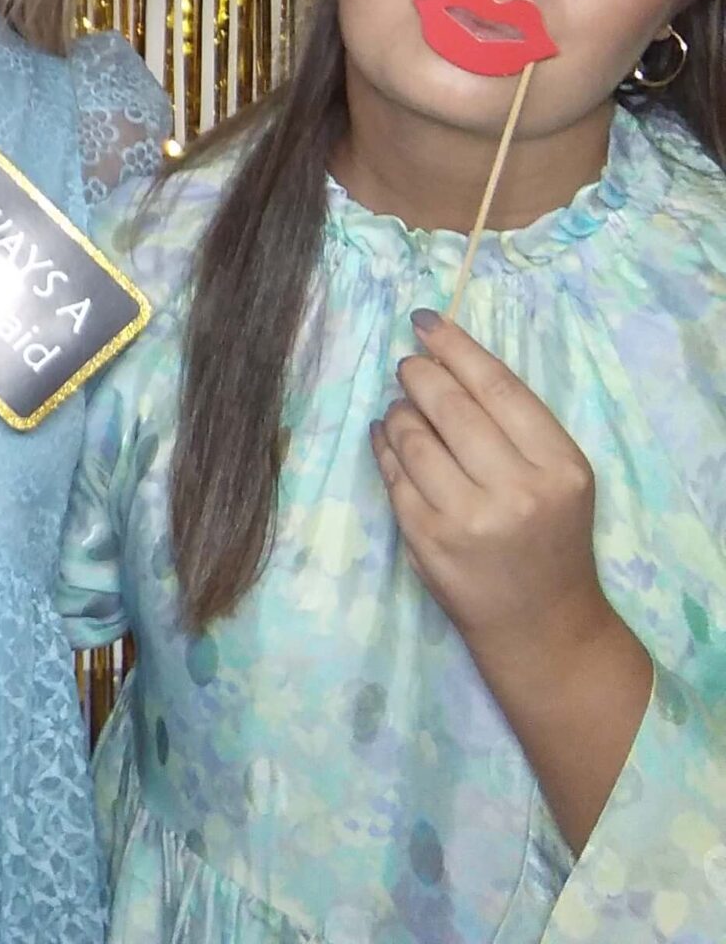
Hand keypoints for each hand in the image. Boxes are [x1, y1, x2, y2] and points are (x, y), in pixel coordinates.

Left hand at [371, 309, 615, 662]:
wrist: (543, 623)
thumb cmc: (549, 538)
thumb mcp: (559, 480)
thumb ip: (515, 426)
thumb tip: (446, 360)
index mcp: (560, 467)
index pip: (499, 388)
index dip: (457, 347)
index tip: (426, 321)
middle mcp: (517, 490)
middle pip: (450, 406)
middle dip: (419, 374)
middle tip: (408, 364)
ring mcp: (467, 517)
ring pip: (413, 437)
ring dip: (399, 411)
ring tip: (402, 406)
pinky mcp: (426, 538)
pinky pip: (392, 473)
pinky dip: (384, 445)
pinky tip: (385, 435)